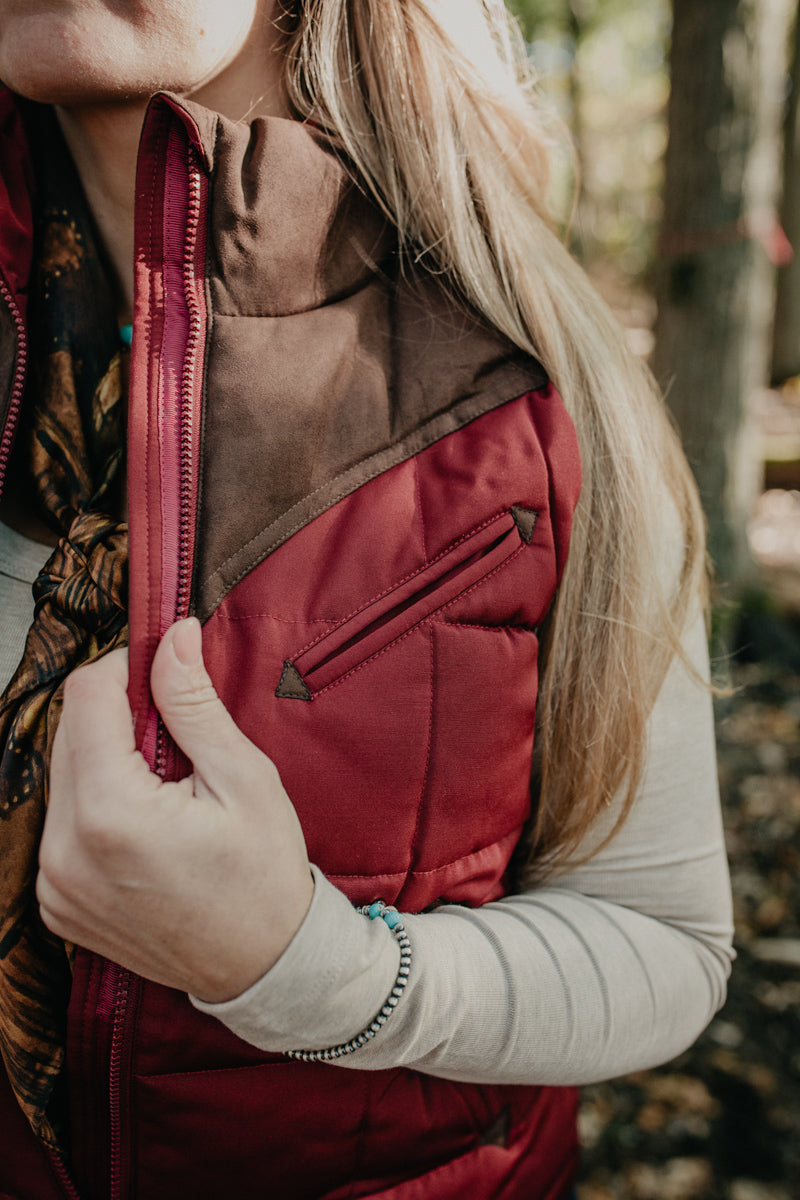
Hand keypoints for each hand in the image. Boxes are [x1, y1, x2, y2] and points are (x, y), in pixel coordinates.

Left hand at [37, 618, 313, 1002]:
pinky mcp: (54, 901)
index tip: (164, 673)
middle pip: (68, 732)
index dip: (126, 668)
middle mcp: (63, 850)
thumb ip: (193, 703)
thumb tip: (171, 635)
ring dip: (105, 759)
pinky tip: (146, 822)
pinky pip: (60, 822)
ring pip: (62, 775)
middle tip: (176, 736)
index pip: (86, 696)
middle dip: (117, 715)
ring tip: (165, 785)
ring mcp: (52, 882)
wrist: (263, 967)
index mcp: (110, 813)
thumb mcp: (242, 777)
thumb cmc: (264, 874)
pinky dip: (96, 803)